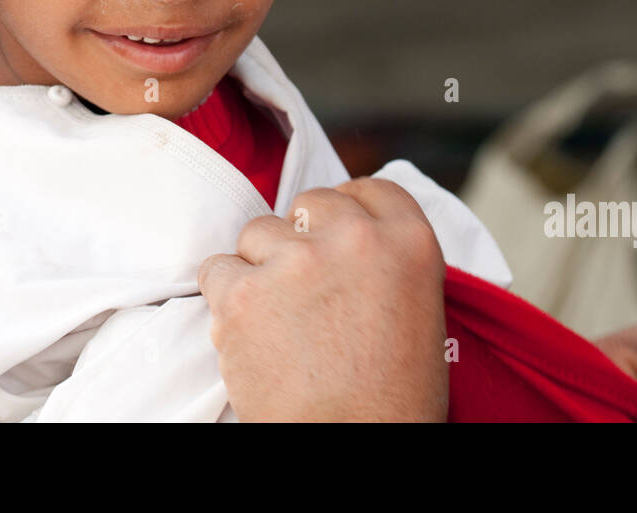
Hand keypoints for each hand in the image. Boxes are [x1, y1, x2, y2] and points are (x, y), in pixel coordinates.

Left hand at [198, 177, 447, 421]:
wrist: (352, 447)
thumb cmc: (391, 402)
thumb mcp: (419, 313)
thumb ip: (387, 263)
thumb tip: (353, 240)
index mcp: (409, 241)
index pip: (368, 189)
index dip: (345, 208)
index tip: (331, 229)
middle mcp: (355, 238)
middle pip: (309, 203)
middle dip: (301, 237)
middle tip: (302, 285)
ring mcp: (296, 261)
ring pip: (258, 232)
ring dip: (260, 266)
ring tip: (276, 318)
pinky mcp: (244, 292)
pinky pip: (217, 269)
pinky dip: (225, 298)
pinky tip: (247, 331)